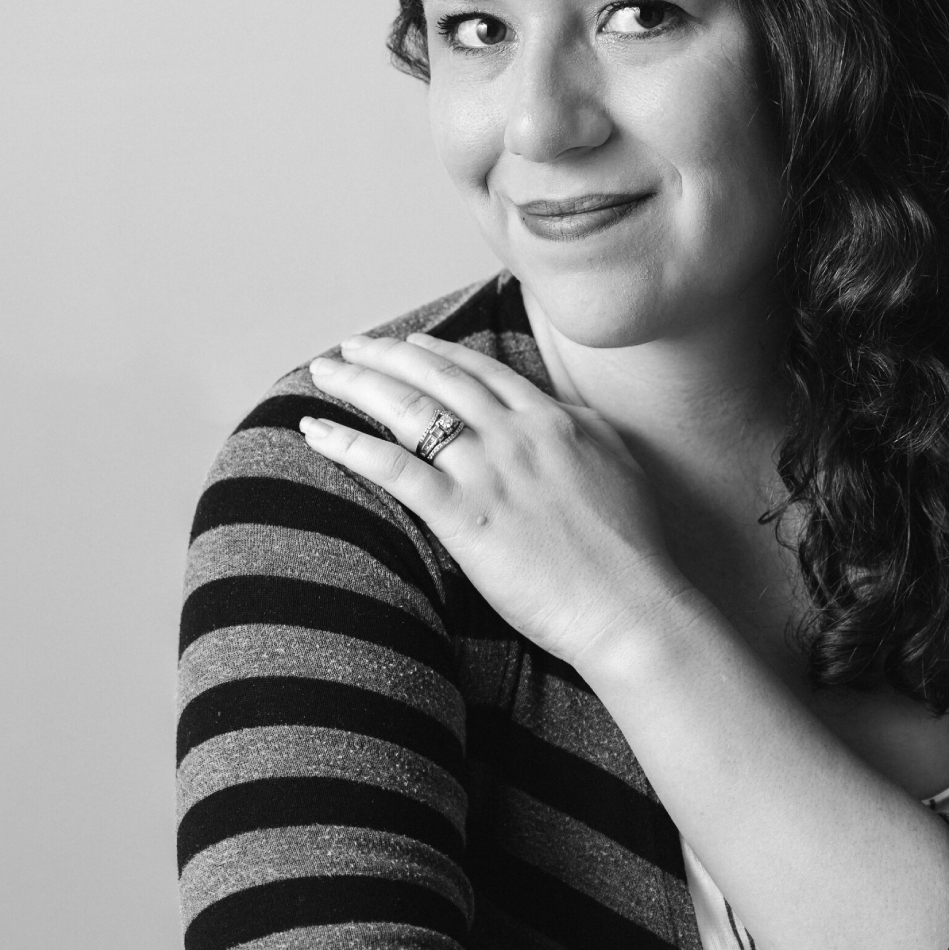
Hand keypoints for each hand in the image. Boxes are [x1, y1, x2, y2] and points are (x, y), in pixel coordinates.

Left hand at [299, 332, 694, 672]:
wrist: (631, 604)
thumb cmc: (632, 550)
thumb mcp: (617, 463)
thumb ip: (580, 431)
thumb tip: (558, 412)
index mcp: (553, 419)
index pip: (481, 371)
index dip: (435, 353)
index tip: (406, 345)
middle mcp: (516, 433)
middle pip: (436, 377)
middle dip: (385, 356)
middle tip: (349, 347)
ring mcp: (489, 471)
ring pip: (408, 409)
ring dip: (358, 385)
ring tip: (323, 374)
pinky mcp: (464, 515)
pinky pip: (393, 468)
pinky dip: (349, 445)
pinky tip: (316, 433)